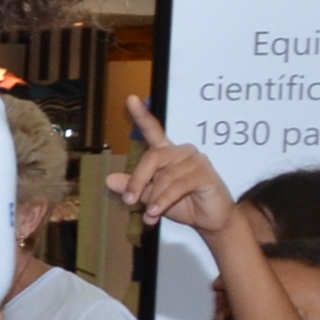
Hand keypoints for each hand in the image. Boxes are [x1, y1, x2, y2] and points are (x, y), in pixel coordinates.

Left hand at [108, 98, 232, 235]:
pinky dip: (163, 200)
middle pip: (152, 157)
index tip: (131, 99)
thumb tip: (110, 180)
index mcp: (167, 153)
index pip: (153, 131)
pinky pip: (178, 185)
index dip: (142, 115)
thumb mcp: (152, 197)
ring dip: (153, 198)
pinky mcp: (205, 173)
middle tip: (128, 201)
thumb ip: (134, 187)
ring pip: (164, 176)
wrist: (209, 220)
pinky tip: (156, 212)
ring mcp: (195, 161)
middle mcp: (181, 152)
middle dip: (137, 180)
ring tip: (149, 216)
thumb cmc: (182, 204)